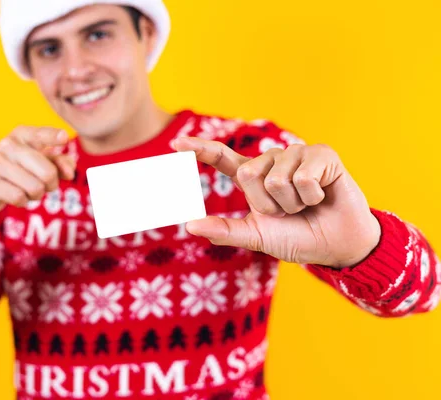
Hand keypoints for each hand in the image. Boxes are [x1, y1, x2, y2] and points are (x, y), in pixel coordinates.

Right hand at [0, 126, 74, 212]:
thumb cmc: (20, 170)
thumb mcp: (41, 162)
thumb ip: (60, 163)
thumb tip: (70, 172)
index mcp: (22, 134)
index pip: (40, 135)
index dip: (53, 137)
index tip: (64, 138)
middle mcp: (7, 144)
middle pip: (48, 173)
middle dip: (52, 185)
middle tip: (45, 186)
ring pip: (35, 188)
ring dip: (36, 195)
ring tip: (27, 190)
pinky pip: (19, 197)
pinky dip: (23, 201)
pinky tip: (15, 196)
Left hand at [171, 137, 380, 267]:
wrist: (337, 245)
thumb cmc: (297, 238)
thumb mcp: (257, 236)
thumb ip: (225, 230)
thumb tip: (189, 225)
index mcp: (254, 177)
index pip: (222, 158)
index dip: (199, 149)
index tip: (175, 143)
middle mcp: (271, 161)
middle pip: (249, 174)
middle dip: (268, 204)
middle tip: (288, 211)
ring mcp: (296, 154)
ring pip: (277, 179)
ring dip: (293, 203)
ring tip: (307, 205)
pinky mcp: (321, 153)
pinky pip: (303, 177)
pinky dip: (313, 197)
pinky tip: (323, 195)